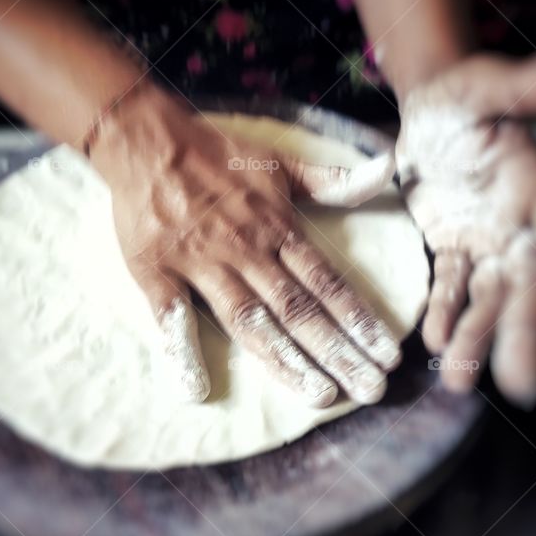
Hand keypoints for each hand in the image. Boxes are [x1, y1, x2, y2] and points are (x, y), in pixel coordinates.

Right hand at [88, 84, 400, 405]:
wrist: (146, 140)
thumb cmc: (216, 154)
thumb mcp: (278, 162)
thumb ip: (331, 180)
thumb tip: (387, 171)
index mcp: (276, 226)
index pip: (326, 281)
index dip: (359, 318)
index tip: (388, 353)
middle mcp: (245, 249)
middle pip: (298, 308)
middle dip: (338, 351)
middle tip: (371, 389)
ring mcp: (200, 263)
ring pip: (248, 319)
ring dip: (285, 359)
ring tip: (319, 395)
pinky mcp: (156, 271)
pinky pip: (171, 316)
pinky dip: (181, 351)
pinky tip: (196, 389)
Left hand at [395, 42, 535, 406]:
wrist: (425, 112)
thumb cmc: (462, 98)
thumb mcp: (483, 86)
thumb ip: (530, 84)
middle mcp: (521, 225)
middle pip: (530, 286)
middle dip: (526, 333)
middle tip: (523, 387)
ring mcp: (488, 241)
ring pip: (490, 298)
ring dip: (478, 337)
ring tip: (460, 378)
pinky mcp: (455, 248)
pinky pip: (452, 289)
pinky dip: (446, 315)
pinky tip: (437, 343)